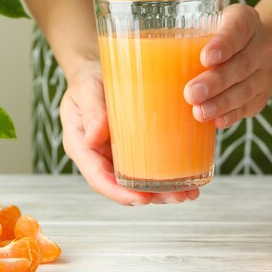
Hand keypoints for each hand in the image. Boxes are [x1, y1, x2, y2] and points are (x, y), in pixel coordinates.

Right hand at [60, 61, 199, 204]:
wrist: (96, 71)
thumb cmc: (88, 79)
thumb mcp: (85, 89)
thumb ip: (91, 110)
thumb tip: (93, 138)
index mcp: (82, 147)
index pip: (97, 177)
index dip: (119, 193)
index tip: (144, 199)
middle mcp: (100, 156)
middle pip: (123, 185)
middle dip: (151, 196)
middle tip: (178, 196)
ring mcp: (117, 154)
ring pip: (139, 180)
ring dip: (164, 190)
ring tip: (190, 192)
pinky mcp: (133, 147)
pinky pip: (149, 164)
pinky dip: (168, 173)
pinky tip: (189, 177)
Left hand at [184, 4, 271, 127]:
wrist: (257, 49)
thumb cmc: (218, 35)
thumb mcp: (208, 22)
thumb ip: (183, 31)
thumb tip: (134, 47)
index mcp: (245, 20)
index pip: (238, 28)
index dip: (223, 44)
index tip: (205, 58)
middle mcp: (261, 45)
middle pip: (242, 64)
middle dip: (216, 81)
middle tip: (191, 93)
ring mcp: (264, 72)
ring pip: (246, 89)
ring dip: (222, 103)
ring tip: (199, 112)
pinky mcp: (262, 96)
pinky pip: (248, 107)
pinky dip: (232, 115)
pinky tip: (216, 122)